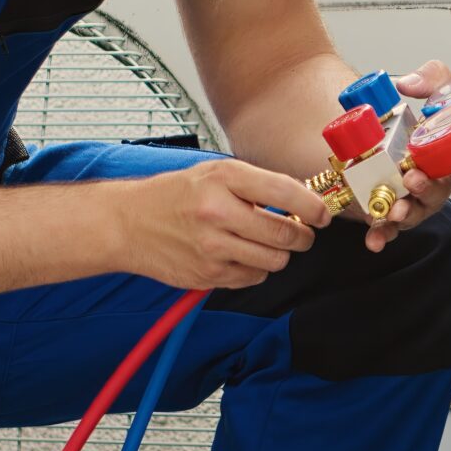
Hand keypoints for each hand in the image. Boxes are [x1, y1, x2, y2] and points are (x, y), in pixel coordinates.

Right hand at [124, 159, 327, 288]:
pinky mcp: (207, 274)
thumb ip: (256, 184)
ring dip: (280, 255)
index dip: (313, 207)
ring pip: (274, 261)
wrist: (128, 223)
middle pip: (285, 234)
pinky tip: (241, 255)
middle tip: (302, 234)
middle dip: (303, 237)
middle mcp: (218, 212)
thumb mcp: (215, 172)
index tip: (322, 214)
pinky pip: (253, 277)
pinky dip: (256, 269)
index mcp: (223, 178)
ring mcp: (212, 247)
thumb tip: (304, 200)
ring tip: (267, 243)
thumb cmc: (176, 195)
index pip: (284, 192)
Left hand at [367, 60, 450, 253]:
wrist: (376, 126)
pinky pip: (390, 226)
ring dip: (409, 213)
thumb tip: (408, 85)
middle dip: (431, 188)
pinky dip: (384, 234)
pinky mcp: (392, 208)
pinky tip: (375, 240)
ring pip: (418, 210)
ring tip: (396, 210)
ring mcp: (416, 196)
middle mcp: (438, 176)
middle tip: (415, 179)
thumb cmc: (415, 112)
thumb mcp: (431, 86)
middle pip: (443, 189)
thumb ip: (430, 78)